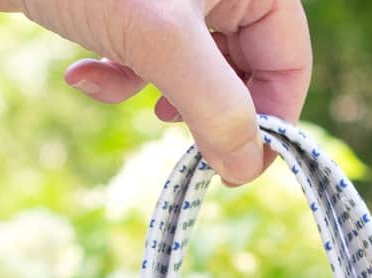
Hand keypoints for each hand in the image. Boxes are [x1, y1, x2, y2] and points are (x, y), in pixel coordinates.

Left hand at [0, 0, 311, 185]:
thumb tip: (244, 168)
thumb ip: (216, 107)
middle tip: (181, 144)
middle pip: (242, 68)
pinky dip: (118, 75)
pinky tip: (82, 76)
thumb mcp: (162, 43)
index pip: (289, 60)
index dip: (269, 119)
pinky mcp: (130, 4)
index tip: (235, 166)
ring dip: (161, 97)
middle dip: (207, 109)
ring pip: (192, 68)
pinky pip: (146, 54)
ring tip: (137, 106)